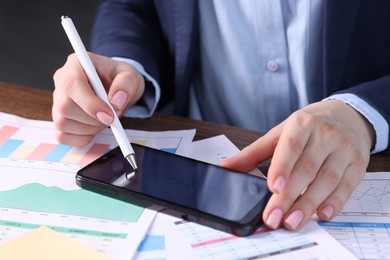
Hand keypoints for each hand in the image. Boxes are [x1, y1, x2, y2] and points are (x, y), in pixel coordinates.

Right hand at [52, 53, 143, 146]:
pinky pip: (62, 136)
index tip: (110, 116)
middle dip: (93, 119)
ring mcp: (57, 101)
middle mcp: (61, 80)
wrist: (116, 87)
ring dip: (89, 129)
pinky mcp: (58, 118)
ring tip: (103, 120)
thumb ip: (126, 85)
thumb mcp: (131, 76)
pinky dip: (81, 138)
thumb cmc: (120, 79)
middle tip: (111, 117)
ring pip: (63, 123)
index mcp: (76, 64)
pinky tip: (93, 128)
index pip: (72, 84)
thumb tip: (117, 102)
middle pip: (65, 107)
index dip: (90, 104)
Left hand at [220, 100, 374, 230]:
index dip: (282, 168)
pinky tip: (322, 214)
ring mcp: (343, 149)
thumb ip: (252, 153)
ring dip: (308, 204)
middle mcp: (324, 135)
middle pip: (306, 169)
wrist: (347, 115)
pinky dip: (335, 202)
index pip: (290, 147)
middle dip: (289, 197)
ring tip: (292, 222)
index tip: (273, 187)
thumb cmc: (308, 126)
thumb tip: (225, 167)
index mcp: (301, 124)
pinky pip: (346, 186)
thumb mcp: (279, 133)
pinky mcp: (357, 164)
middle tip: (274, 217)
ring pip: (326, 180)